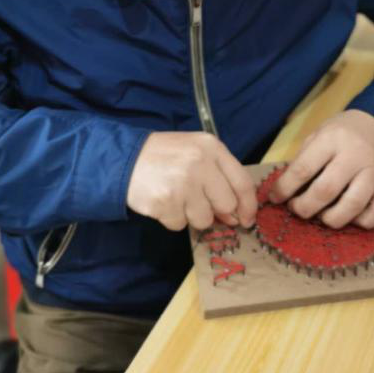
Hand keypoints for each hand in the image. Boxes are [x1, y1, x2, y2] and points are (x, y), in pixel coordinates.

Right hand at [127, 131, 257, 231]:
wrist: (125, 159)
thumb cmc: (164, 155)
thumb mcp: (195, 151)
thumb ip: (218, 175)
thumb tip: (235, 214)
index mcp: (211, 147)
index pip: (242, 182)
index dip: (249, 205)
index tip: (247, 219)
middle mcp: (200, 163)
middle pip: (227, 204)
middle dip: (218, 212)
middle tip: (201, 207)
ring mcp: (183, 183)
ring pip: (204, 219)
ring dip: (192, 215)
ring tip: (177, 198)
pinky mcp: (166, 202)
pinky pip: (180, 224)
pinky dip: (172, 218)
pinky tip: (163, 202)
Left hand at [268, 109, 373, 228]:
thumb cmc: (341, 132)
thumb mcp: (317, 135)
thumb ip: (303, 160)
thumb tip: (284, 191)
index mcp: (332, 139)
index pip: (303, 169)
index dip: (284, 188)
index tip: (275, 198)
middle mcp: (355, 154)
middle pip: (326, 190)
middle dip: (305, 207)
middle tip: (297, 209)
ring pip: (354, 205)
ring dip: (332, 218)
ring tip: (322, 216)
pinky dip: (363, 222)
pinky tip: (351, 217)